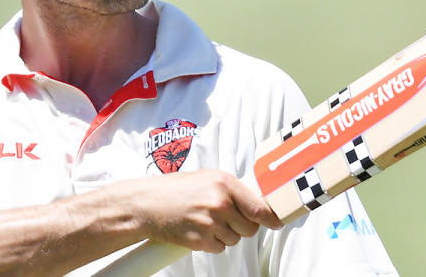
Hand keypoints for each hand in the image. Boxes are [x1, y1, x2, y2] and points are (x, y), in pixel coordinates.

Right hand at [127, 169, 283, 252]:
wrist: (147, 204)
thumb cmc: (177, 189)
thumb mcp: (209, 179)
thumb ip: (234, 190)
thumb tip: (261, 204)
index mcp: (224, 184)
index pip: (259, 208)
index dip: (272, 218)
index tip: (278, 222)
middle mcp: (219, 203)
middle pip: (250, 227)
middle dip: (243, 226)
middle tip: (226, 217)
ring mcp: (210, 223)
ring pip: (235, 239)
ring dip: (226, 234)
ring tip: (207, 220)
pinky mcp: (200, 240)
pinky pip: (220, 247)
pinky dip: (213, 242)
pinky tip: (199, 229)